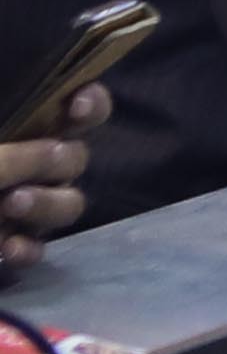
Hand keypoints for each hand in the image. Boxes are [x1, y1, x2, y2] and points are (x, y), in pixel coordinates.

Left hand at [0, 86, 104, 270]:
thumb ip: (12, 154)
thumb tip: (58, 151)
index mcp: (22, 127)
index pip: (76, 109)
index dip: (92, 104)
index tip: (76, 106)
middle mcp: (29, 162)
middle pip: (76, 160)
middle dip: (61, 162)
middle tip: (40, 160)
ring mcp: (21, 203)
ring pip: (67, 205)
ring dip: (47, 204)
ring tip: (11, 205)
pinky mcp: (9, 242)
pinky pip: (36, 248)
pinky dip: (26, 249)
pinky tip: (9, 248)